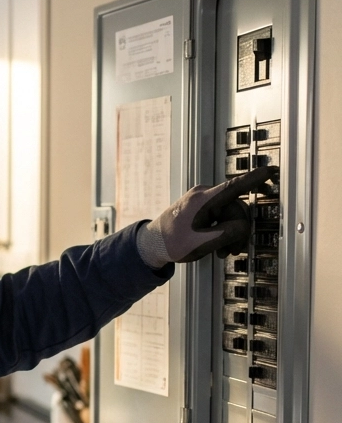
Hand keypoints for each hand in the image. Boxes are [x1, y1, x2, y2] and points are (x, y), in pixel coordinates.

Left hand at [139, 165, 277, 265]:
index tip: (271, 171)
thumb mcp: (202, 243)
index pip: (234, 186)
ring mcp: (202, 201)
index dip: (255, 180)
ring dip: (231, 234)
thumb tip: (244, 226)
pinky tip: (219, 246)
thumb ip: (227, 233)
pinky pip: (221, 216)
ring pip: (230, 214)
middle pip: (236, 208)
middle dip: (239, 230)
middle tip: (233, 250)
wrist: (151, 245)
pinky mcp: (202, 208)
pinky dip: (223, 231)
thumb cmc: (171, 243)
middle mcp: (204, 196)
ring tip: (223, 252)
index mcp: (202, 200)